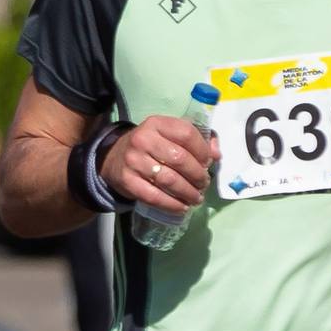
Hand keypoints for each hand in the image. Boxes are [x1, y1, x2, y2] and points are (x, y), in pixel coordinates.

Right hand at [99, 117, 218, 217]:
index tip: (208, 163)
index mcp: (157, 124)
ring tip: (196, 198)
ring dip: (188, 193)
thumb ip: (196, 139)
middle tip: (204, 184)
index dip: (202, 150)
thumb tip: (217, 154)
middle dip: (197, 176)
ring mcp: (133, 161)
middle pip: (180, 159)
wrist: (114, 157)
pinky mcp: (127, 181)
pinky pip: (154, 197)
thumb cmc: (151, 145)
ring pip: (169, 180)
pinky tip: (181, 207)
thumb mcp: (169, 134)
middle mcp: (143, 139)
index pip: (187, 134)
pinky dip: (172, 204)